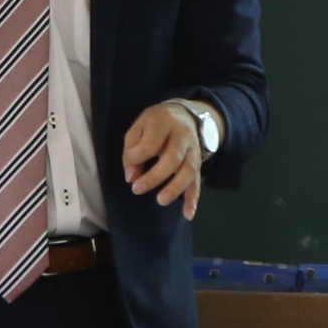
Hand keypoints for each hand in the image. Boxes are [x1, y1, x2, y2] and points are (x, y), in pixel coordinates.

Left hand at [122, 101, 206, 218]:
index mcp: (164, 121)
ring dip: (176, 188)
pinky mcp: (198, 163)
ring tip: (161, 201)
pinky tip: (188, 214)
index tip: (130, 165)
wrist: (183, 114)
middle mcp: (183, 135)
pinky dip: (193, 199)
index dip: (138, 156)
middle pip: (173, 158)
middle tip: (137, 190)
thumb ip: (131, 150)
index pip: (152, 142)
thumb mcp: (138, 127)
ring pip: (189, 170)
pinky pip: (197, 182)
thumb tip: (131, 176)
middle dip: (155, 176)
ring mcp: (194, 150)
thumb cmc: (155, 123)